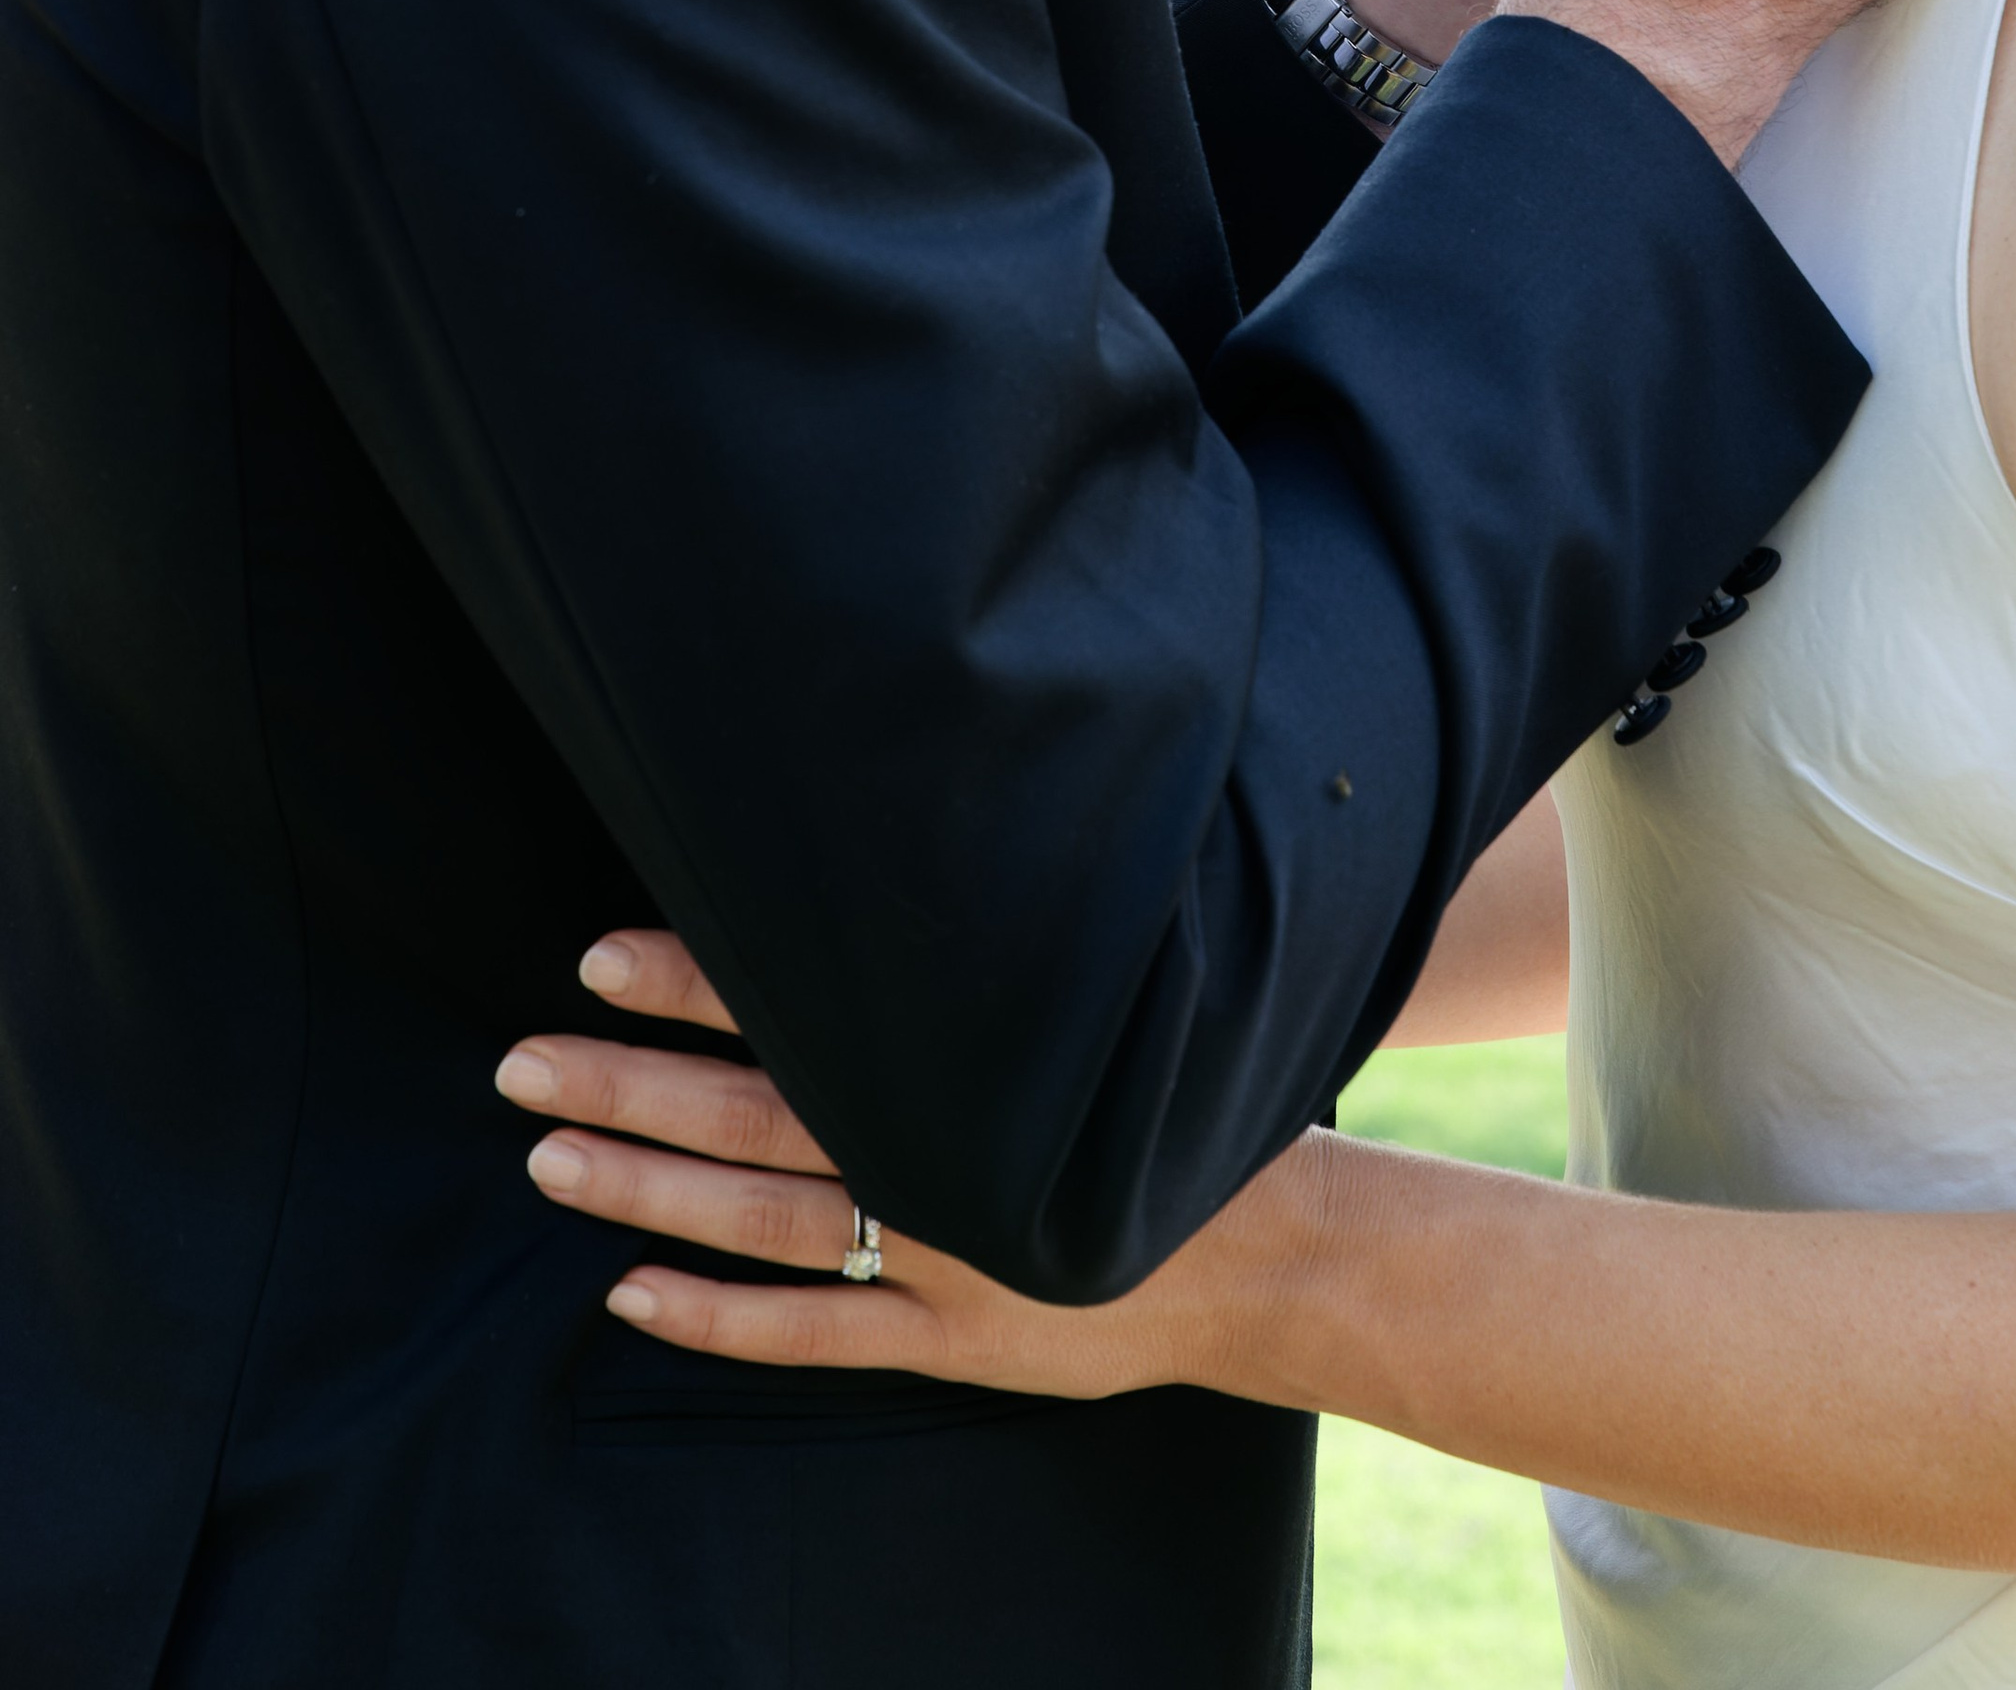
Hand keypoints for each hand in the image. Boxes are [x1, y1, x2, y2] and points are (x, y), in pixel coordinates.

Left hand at [496, 928, 1259, 1395]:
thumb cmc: (1177, 1105)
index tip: (602, 953)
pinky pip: (812, 1336)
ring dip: (650, 1190)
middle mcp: (939, 1158)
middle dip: (635, 1081)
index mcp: (964, 1063)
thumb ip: (988, 971)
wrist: (1276, 1251)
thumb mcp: (1093, 1012)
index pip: (805, 1008)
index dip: (702, 980)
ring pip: (765, 1223)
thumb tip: (890, 887)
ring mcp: (940, 1262)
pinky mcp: (951, 1345)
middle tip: (521, 1056)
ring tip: (546, 1159)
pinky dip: (719, 1320)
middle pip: (757, 1115)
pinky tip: (629, 1297)